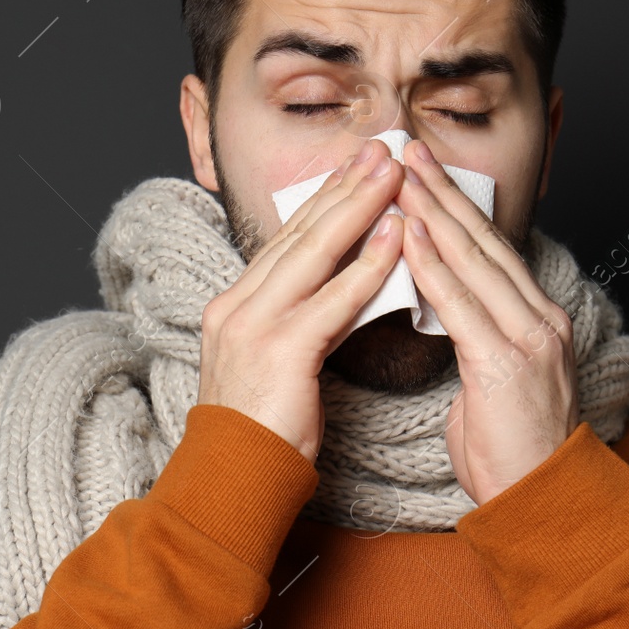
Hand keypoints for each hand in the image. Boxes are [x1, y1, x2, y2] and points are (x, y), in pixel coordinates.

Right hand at [199, 138, 404, 462]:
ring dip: (359, 209)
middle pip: (299, 233)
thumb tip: (338, 288)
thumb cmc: (262, 431)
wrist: (233, 479)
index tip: (356, 166)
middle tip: (380, 150)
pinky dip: (367, 266)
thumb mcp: (273, 363)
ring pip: (314, 254)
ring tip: (394, 176)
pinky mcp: (279, 351)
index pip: (286, 239)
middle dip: (343, 187)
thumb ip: (298, 320)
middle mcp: (237, 305)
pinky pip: (333, 300)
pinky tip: (395, 239)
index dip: (325, 198)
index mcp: (233, 305)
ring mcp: (253, 325)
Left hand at [396, 139, 578, 504]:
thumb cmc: (513, 453)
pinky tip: (411, 234)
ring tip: (402, 175)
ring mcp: (528, 337)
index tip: (424, 173)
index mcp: (537, 319)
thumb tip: (447, 319)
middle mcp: (539, 317)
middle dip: (443, 190)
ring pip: (474, 259)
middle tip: (408, 149)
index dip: (456, 206)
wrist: (546, 504)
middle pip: (483, 240)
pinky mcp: (507, 362)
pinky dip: (434, 264)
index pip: (490, 249)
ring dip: (433, 211)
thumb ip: (475, 343)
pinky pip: (462, 302)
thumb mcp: (492, 384)